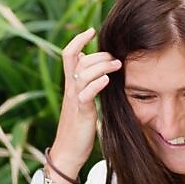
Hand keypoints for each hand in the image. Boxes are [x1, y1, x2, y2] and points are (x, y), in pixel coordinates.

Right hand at [52, 27, 121, 176]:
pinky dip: (96, 85)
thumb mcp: (82, 102)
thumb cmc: (77, 128)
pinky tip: (107, 80)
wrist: (68, 153)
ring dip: (101, 65)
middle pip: (79, 61)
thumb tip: (93, 68)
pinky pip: (86, 94)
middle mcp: (70, 89)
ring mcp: (75, 100)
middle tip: (115, 58)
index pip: (69, 54)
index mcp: (70, 84)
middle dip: (98, 54)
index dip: (78, 39)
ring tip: (117, 65)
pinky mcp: (82, 113)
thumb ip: (86, 85)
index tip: (91, 30)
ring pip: (83, 73)